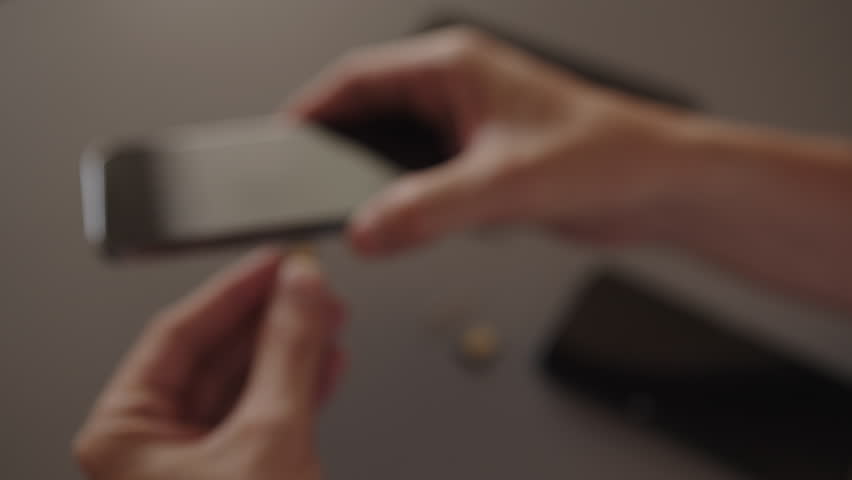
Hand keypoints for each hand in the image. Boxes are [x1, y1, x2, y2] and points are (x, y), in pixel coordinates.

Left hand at [73, 249, 345, 479]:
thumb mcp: (268, 434)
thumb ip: (287, 352)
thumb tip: (300, 289)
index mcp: (124, 435)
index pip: (177, 333)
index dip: (233, 290)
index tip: (274, 260)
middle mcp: (153, 445)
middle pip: (216, 355)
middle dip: (273, 318)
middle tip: (309, 284)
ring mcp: (196, 461)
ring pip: (247, 382)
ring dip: (294, 349)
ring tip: (327, 315)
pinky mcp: (236, 472)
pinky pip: (264, 412)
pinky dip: (298, 386)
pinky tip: (326, 358)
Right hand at [289, 27, 690, 254]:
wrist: (658, 185)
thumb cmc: (606, 154)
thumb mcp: (505, 184)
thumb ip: (428, 209)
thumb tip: (368, 228)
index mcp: (454, 66)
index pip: (356, 77)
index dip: (311, 110)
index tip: (280, 144)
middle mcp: (457, 90)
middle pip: (368, 113)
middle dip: (337, 150)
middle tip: (309, 186)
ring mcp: (467, 127)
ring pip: (394, 150)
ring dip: (375, 180)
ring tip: (356, 207)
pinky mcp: (480, 163)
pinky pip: (423, 180)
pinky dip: (407, 201)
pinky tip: (409, 222)